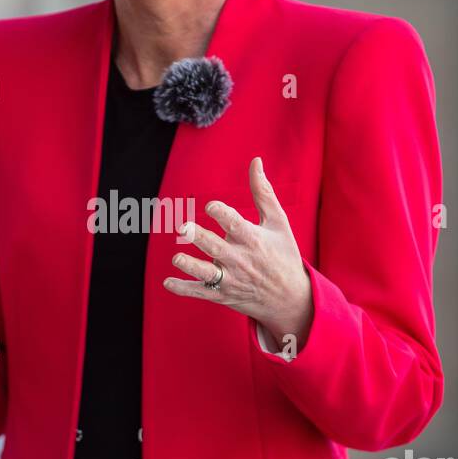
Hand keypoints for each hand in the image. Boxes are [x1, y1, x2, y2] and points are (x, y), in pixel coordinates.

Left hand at [163, 156, 313, 349]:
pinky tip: (167, 282)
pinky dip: (184, 289)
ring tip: (177, 258)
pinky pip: (201, 292)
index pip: (236, 224)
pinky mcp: (223, 294)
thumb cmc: (283, 254)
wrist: (289, 298)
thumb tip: (255, 161)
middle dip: (200, 238)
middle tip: (183, 227)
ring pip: (207, 274)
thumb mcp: (278, 223)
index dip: (222, 214)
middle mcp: (241, 260)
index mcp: (254, 240)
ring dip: (191, 266)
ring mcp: (231, 279)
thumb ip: (263, 192)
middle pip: (216, 248)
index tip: (211, 206)